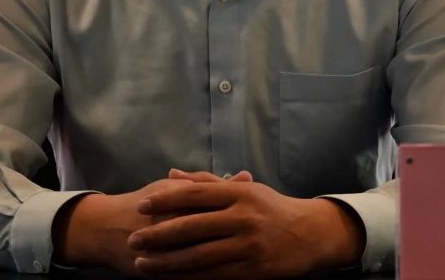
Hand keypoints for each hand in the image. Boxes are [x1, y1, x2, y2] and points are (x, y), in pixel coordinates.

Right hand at [53, 170, 251, 273]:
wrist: (107, 229)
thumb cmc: (147, 203)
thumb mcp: (176, 188)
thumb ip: (210, 183)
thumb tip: (246, 177)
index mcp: (179, 202)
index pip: (218, 206)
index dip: (243, 212)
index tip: (265, 216)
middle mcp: (173, 225)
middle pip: (213, 234)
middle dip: (239, 240)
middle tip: (265, 242)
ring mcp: (165, 251)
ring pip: (202, 259)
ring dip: (226, 261)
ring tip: (251, 262)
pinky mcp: (158, 273)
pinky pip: (187, 278)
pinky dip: (206, 278)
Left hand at [126, 179, 365, 278]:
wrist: (311, 234)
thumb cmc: (272, 208)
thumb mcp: (245, 189)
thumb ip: (207, 183)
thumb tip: (172, 174)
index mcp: (239, 193)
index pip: (195, 194)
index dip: (165, 200)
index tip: (141, 206)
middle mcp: (243, 217)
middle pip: (192, 226)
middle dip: (158, 235)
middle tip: (132, 240)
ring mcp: (248, 244)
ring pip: (200, 255)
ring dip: (168, 261)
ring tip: (143, 264)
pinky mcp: (253, 269)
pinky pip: (214, 275)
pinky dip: (189, 278)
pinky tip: (170, 279)